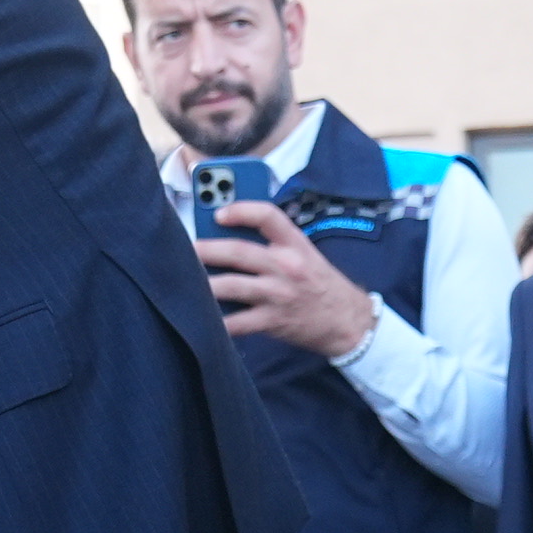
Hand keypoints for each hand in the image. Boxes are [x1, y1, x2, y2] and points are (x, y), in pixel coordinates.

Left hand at [196, 203, 377, 358]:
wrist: (349, 323)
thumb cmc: (321, 285)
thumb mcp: (306, 255)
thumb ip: (275, 244)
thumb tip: (229, 236)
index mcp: (295, 244)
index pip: (267, 216)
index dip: (240, 209)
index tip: (219, 212)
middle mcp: (286, 266)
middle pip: (238, 251)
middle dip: (206, 249)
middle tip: (186, 248)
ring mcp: (278, 294)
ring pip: (231, 285)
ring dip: (203, 283)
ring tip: (184, 280)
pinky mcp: (273, 321)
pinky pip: (238, 322)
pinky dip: (217, 322)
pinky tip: (201, 319)